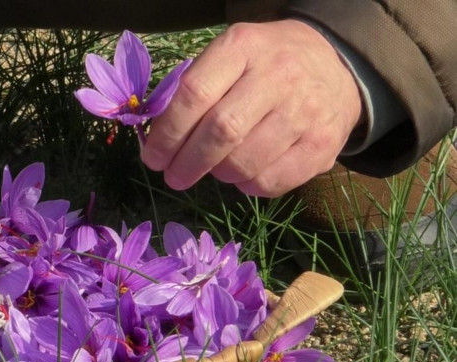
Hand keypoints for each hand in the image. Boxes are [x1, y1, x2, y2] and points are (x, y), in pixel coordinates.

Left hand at [141, 20, 362, 196]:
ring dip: (218, 174)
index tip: (153, 157)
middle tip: (173, 177)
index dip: (167, 133)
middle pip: (220, 132)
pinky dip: (247, 186)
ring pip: (244, 163)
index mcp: (243, 48)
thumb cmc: (264, 65)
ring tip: (214, 168)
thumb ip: (195, 90)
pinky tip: (244, 174)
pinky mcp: (323, 145)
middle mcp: (278, 75)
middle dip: (187, 163)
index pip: (194, 94)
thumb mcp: (230, 56)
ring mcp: (306, 110)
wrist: (336, 66)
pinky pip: (270, 183)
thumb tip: (158, 141)